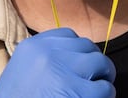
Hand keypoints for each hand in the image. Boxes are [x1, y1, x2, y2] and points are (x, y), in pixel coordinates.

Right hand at [0, 28, 115, 97]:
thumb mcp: (22, 72)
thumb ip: (45, 59)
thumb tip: (74, 56)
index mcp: (32, 47)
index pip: (68, 35)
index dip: (78, 50)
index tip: (79, 62)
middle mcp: (48, 53)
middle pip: (86, 46)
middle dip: (93, 61)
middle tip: (94, 77)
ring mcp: (63, 71)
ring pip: (100, 62)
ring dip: (102, 77)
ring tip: (96, 90)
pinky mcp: (78, 92)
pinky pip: (104, 88)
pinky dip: (105, 95)